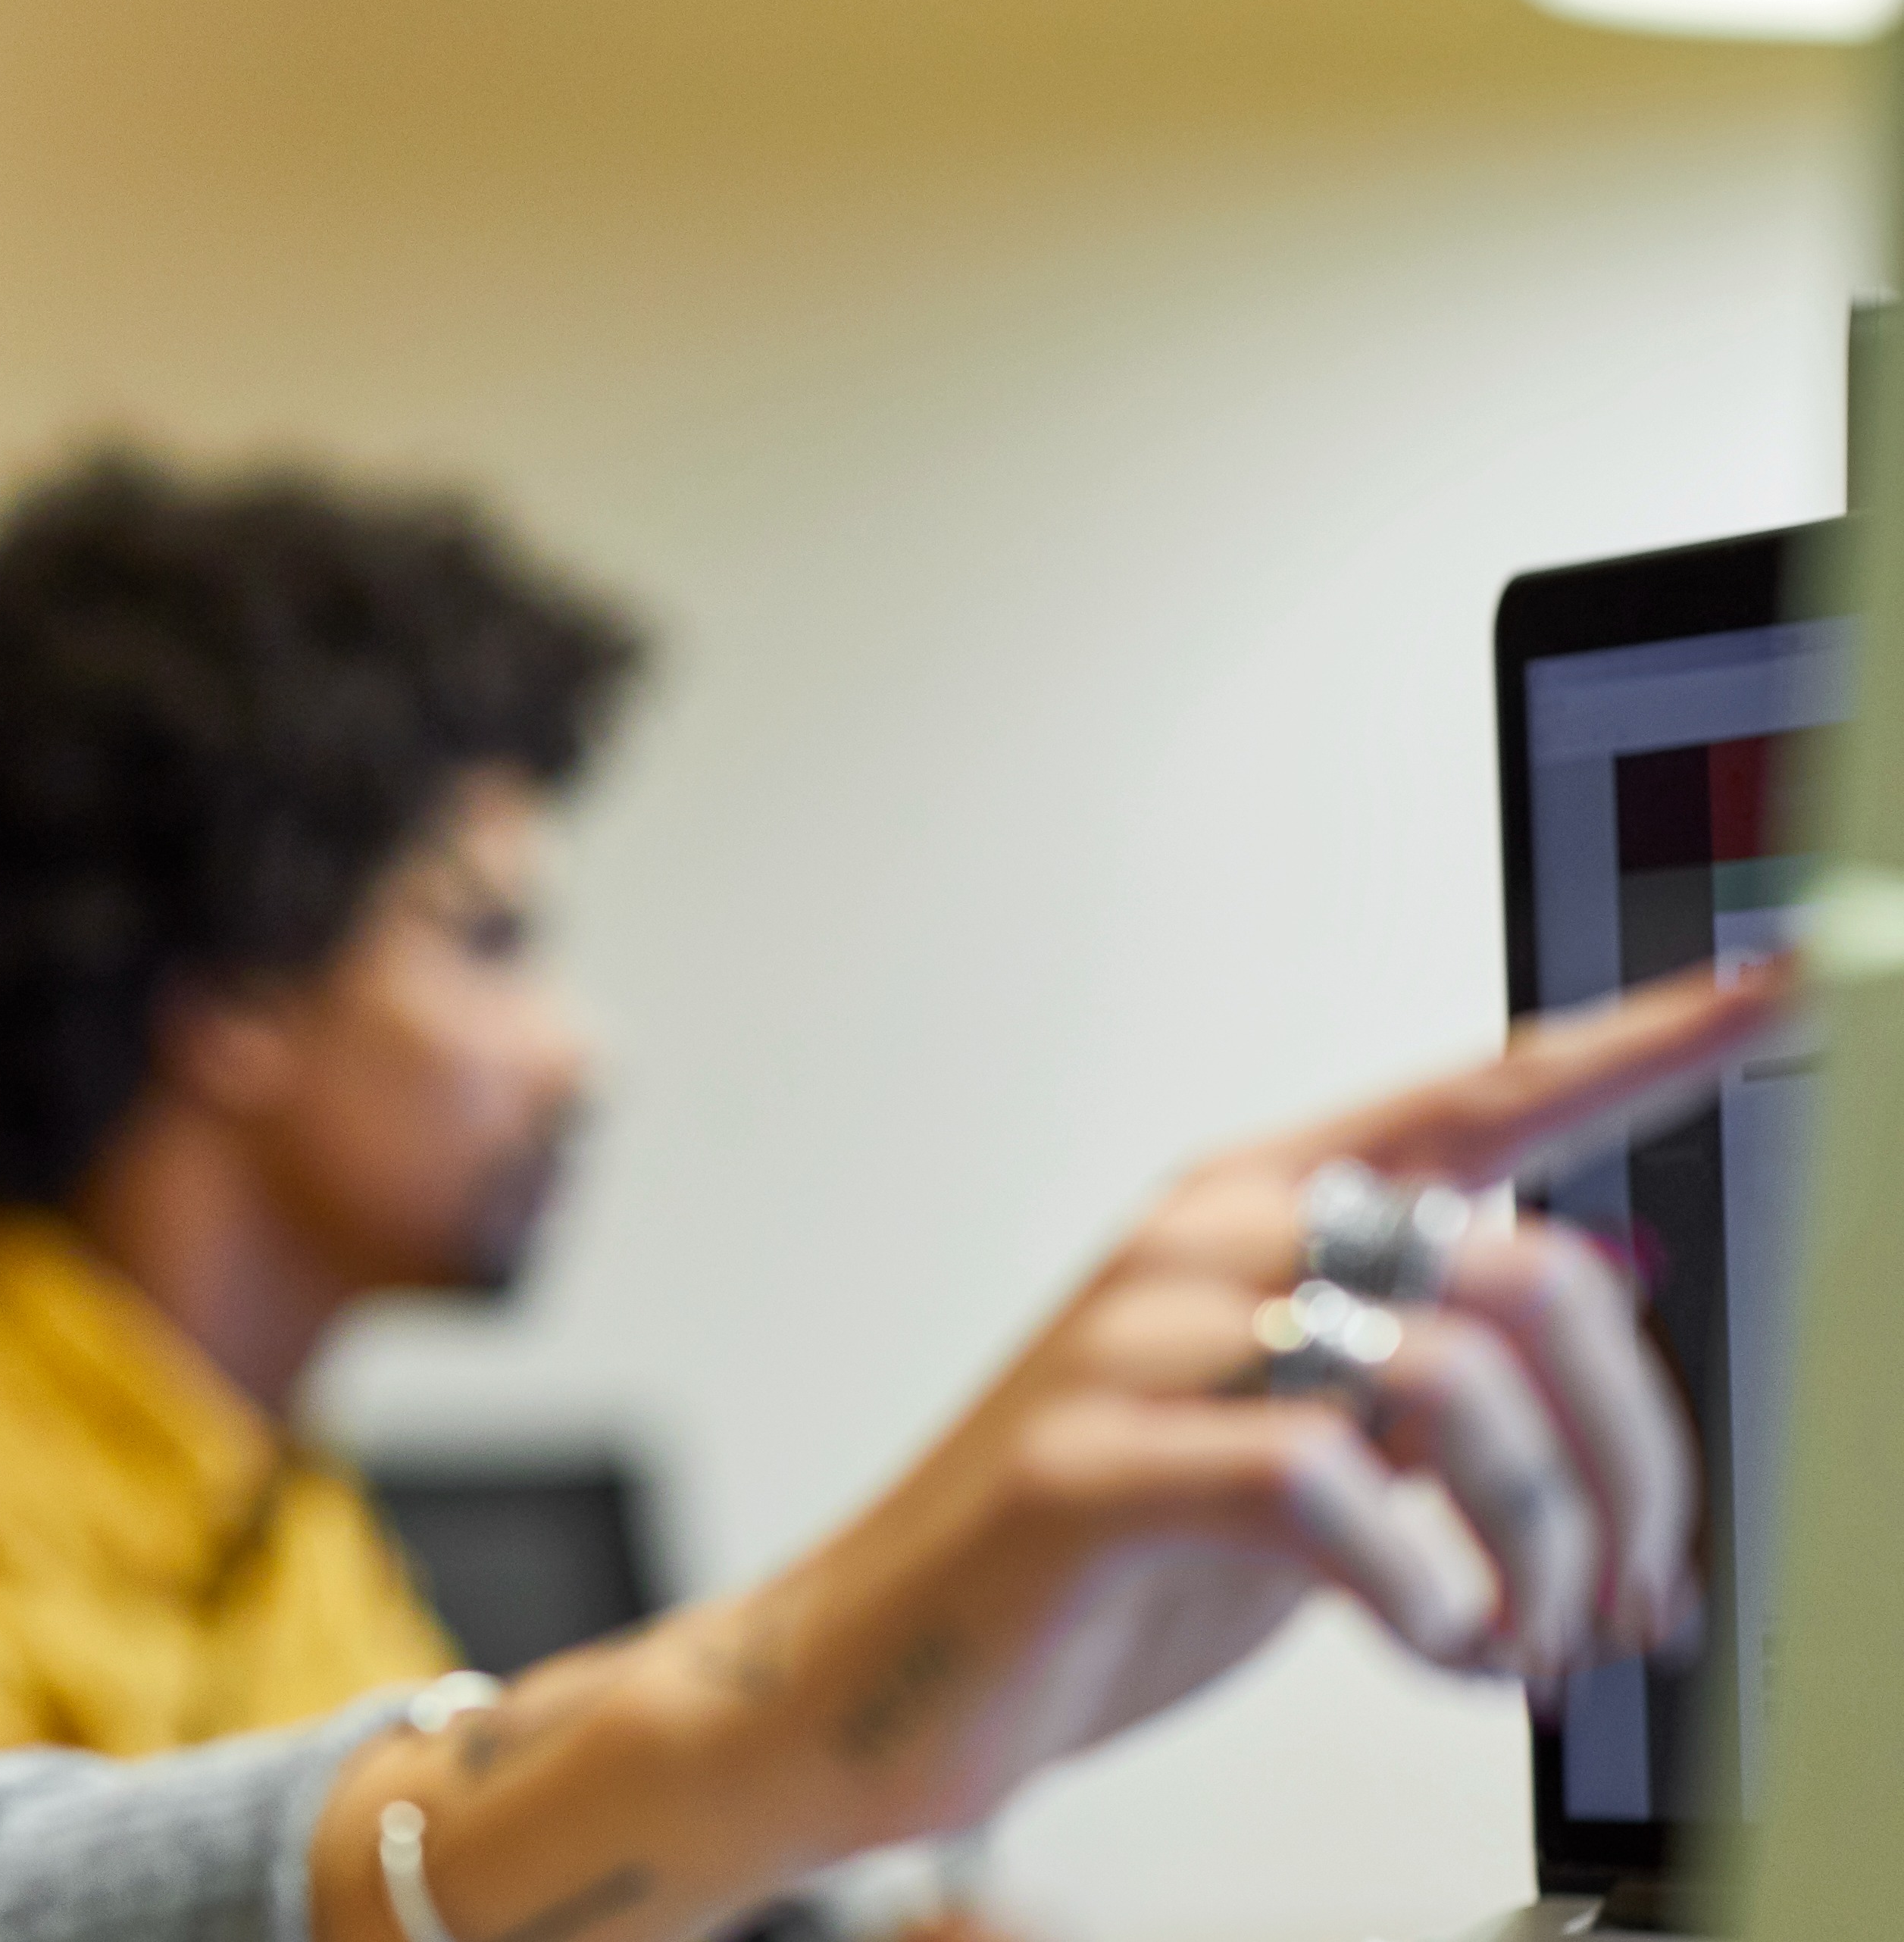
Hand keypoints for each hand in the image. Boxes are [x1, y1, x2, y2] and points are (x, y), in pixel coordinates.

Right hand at [757, 955, 1783, 1843]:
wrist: (874, 1674)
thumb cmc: (1086, 1567)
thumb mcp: (1298, 1449)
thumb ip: (1432, 1375)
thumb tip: (1608, 1321)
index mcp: (1258, 1213)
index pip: (1486, 1097)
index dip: (1646, 1043)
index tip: (1786, 986)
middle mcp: (1206, 1245)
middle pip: (1530, 1270)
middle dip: (1637, 1461)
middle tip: (1629, 1590)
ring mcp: (1137, 1347)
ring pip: (1458, 1387)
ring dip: (1545, 1550)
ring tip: (1522, 1642)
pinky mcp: (1093, 1466)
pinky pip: (1332, 1490)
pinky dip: (1430, 1598)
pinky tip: (1427, 1651)